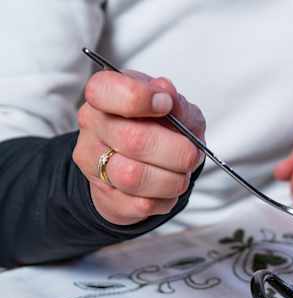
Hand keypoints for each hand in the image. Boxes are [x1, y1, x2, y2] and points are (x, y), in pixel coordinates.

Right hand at [73, 71, 205, 225]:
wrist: (146, 166)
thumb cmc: (160, 130)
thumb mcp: (176, 110)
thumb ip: (176, 102)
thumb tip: (166, 93)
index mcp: (104, 96)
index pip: (104, 91)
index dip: (141, 98)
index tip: (166, 105)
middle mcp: (93, 127)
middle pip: (133, 140)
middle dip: (177, 151)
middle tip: (191, 153)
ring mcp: (93, 164)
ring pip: (133, 177)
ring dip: (173, 178)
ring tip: (181, 173)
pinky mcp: (107, 197)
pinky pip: (141, 204)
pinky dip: (166, 198)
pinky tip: (167, 188)